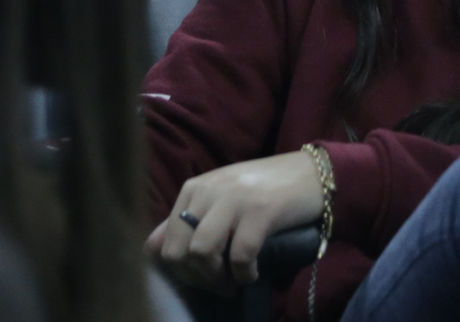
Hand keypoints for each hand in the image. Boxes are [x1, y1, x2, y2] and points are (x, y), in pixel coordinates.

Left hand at [145, 152, 322, 293]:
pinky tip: (252, 274)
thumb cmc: (263, 189)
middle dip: (195, 278)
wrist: (309, 173)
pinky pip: (239, 255)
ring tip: (232, 282)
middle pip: (178, 250)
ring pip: (201, 251)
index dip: (178, 271)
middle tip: (217, 285)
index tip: (200, 280)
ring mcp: (232, 199)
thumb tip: (151, 249)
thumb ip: (188, 220)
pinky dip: (244, 274)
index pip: (163, 241)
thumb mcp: (219, 199)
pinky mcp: (259, 211)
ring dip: (216, 278)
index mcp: (192, 189)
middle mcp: (207, 191)